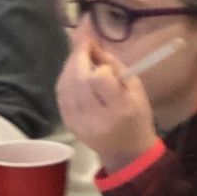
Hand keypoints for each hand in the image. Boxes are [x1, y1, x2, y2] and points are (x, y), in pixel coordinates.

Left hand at [56, 40, 157, 172]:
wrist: (126, 151)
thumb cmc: (136, 115)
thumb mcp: (135, 87)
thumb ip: (113, 63)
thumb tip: (91, 44)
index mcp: (120, 108)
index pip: (100, 78)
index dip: (96, 61)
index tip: (95, 48)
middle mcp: (97, 118)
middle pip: (79, 81)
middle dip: (78, 58)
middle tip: (82, 45)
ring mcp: (80, 124)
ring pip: (66, 88)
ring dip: (69, 67)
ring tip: (77, 57)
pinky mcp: (70, 126)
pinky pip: (61, 98)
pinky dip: (63, 81)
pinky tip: (70, 74)